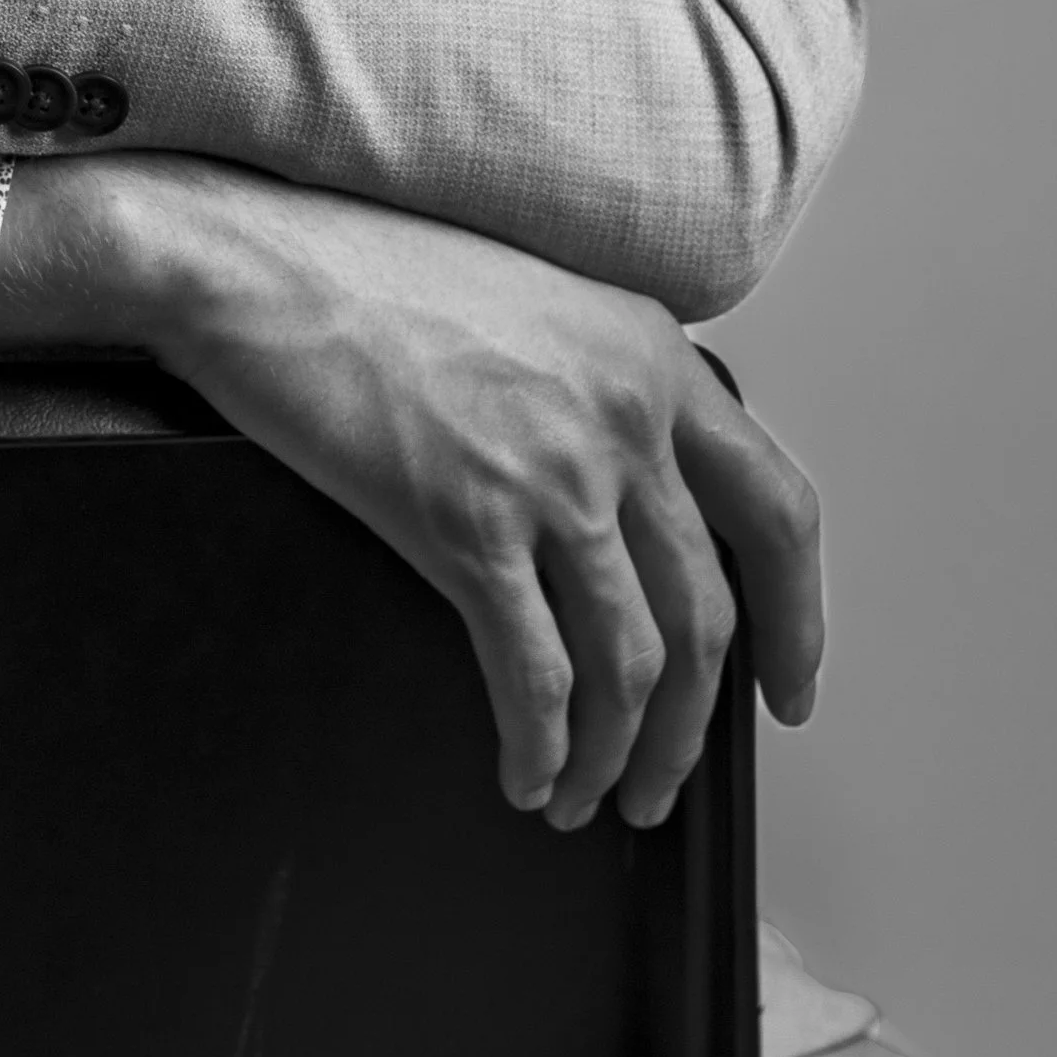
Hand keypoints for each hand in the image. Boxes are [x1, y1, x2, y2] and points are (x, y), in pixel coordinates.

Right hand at [0, 157, 822, 829]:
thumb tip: (630, 500)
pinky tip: (524, 772)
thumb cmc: (368, 271)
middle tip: (661, 781)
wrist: (257, 260)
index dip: (799, 620)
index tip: (789, 693)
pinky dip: (541, 746)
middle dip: (693, 728)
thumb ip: (601, 382)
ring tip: (586, 796)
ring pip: (633, 663)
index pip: (776, 509)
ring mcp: (549, 471)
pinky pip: (534, 675)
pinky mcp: (464, 522)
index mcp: (650, 354)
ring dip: (618, 754)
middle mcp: (622, 414)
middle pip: (708, 615)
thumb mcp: (532, 299)